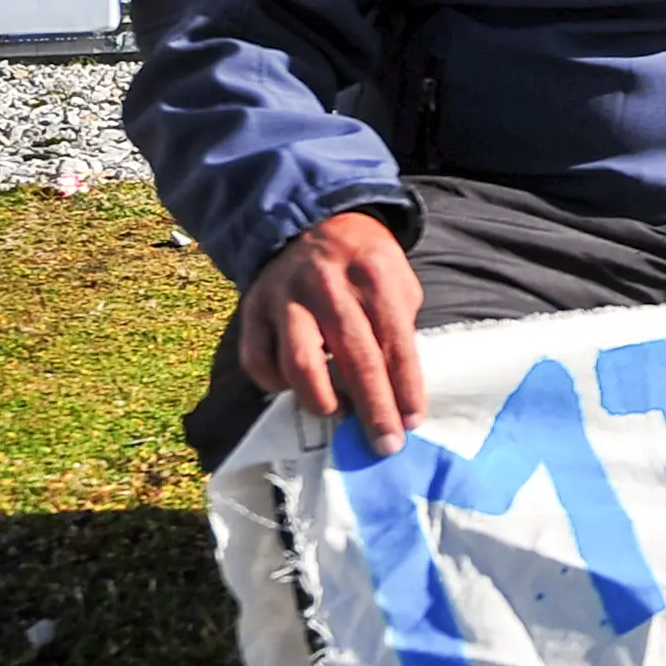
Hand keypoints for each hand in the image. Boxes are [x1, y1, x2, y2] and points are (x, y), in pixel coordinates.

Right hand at [236, 210, 426, 453]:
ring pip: (299, 363)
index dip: (405, 386)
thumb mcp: (398, 281)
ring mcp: (285, 297)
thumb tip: (401, 390)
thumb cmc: (365, 265)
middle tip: (385, 443)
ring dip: (321, 400)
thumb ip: (399, 326)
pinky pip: (258, 360)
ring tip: (338, 414)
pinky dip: (277, 384)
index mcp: (373, 274)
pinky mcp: (252, 309)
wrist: (310, 222)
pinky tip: (297, 389)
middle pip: (353, 358)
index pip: (394, 341)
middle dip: (373, 408)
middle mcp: (326, 285)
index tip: (412, 422)